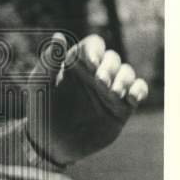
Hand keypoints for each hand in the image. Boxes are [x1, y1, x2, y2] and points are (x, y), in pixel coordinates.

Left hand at [26, 33, 148, 165]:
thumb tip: (59, 36)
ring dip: (124, 79)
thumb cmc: (41, 110)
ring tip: (112, 93)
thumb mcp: (40, 84)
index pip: (94, 44)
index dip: (95, 50)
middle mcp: (95, 73)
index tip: (91, 64)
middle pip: (112, 58)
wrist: (50, 143)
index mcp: (77, 63)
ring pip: (127, 72)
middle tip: (101, 84)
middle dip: (110, 68)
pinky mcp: (121, 107)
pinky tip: (132, 98)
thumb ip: (49, 61)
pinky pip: (138, 90)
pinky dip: (139, 90)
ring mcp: (109, 89)